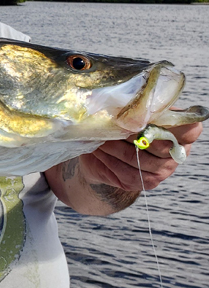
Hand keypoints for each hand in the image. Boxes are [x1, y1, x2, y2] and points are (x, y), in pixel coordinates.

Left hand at [80, 121, 202, 191]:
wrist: (108, 153)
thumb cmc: (125, 125)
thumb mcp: (134, 113)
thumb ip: (138, 109)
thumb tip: (125, 104)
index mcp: (182, 132)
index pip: (189, 129)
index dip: (172, 124)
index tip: (147, 117)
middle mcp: (177, 153)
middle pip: (157, 144)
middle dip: (129, 132)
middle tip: (111, 123)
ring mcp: (163, 170)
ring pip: (136, 158)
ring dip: (113, 146)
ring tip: (99, 136)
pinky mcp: (147, 183)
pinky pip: (126, 172)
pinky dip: (108, 160)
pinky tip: (98, 151)